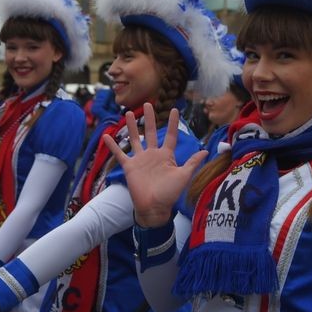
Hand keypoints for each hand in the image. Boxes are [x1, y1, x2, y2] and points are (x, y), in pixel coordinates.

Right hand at [106, 104, 207, 227]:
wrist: (154, 208)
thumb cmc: (170, 193)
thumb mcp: (183, 176)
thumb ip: (192, 162)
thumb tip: (206, 151)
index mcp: (166, 156)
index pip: (170, 136)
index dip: (173, 123)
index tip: (174, 109)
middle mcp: (153, 155)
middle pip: (151, 132)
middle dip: (149, 118)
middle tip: (147, 103)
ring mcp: (140, 160)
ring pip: (135, 139)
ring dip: (132, 126)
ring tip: (129, 113)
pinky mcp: (130, 167)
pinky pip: (120, 154)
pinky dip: (113, 146)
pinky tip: (106, 136)